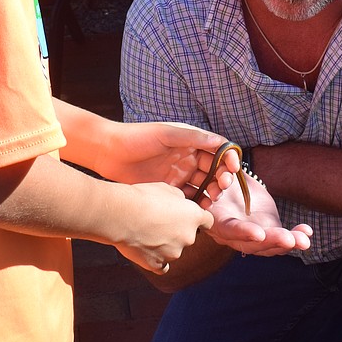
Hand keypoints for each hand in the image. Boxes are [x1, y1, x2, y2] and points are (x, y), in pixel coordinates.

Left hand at [98, 122, 240, 201]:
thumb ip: (192, 138)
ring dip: (212, 192)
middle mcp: (187, 158)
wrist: (108, 152)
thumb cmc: (136, 137)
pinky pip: (188, 197)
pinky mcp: (169, 189)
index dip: (228, 159)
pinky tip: (200, 207)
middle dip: (222, 178)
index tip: (233, 168)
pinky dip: (197, 203)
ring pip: (203, 185)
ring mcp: (179, 174)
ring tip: (213, 199)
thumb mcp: (166, 134)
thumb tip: (219, 141)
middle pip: (214, 170)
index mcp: (190, 141)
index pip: (217, 150)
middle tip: (222, 187)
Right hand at [114, 180, 214, 273]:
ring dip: (165, 244)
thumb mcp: (166, 189)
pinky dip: (157, 260)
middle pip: (189, 236)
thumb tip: (180, 204)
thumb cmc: (143, 198)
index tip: (188, 217)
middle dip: (178, 231)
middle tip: (159, 222)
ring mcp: (174, 253)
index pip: (207, 221)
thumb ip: (179, 198)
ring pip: (174, 250)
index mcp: (193, 216)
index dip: (198, 218)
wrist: (122, 215)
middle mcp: (188, 237)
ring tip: (146, 233)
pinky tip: (147, 250)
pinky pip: (162, 266)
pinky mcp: (158, 265)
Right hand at [206, 172, 312, 255]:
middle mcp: (232, 235)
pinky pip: (281, 241)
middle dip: (272, 241)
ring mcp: (251, 237)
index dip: (243, 233)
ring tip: (304, 240)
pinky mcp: (267, 233)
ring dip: (287, 243)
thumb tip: (227, 175)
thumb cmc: (220, 178)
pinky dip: (296, 237)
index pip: (229, 230)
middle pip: (252, 244)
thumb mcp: (219, 176)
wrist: (229, 184)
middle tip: (289, 239)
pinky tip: (307, 232)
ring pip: (268, 246)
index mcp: (217, 221)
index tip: (259, 234)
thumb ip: (223, 178)